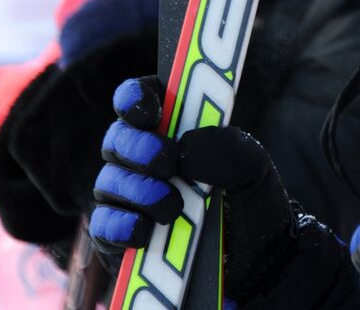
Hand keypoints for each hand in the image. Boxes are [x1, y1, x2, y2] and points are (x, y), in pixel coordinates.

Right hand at [90, 77, 296, 301]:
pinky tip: (144, 229)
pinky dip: (120, 225)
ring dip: (138, 190)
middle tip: (166, 159)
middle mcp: (145, 162)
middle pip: (117, 138)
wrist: (256, 262)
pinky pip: (103, 226)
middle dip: (137, 145)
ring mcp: (130, 199)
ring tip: (173, 205)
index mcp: (175, 132)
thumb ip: (229, 147)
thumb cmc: (250, 204)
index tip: (146, 108)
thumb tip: (186, 148)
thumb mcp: (253, 169)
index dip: (135, 97)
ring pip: (108, 182)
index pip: (141, 100)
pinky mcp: (121, 238)